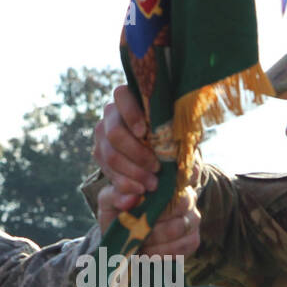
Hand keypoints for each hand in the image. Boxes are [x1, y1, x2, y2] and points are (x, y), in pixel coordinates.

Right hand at [94, 85, 200, 211]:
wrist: (163, 156)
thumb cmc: (174, 139)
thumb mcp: (183, 137)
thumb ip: (183, 141)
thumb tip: (187, 160)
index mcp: (130, 98)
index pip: (122, 96)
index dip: (131, 114)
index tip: (144, 132)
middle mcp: (111, 113)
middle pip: (115, 133)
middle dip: (137, 154)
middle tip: (156, 168)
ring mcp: (102, 134)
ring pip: (110, 156)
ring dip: (133, 172)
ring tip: (152, 184)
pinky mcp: (99, 154)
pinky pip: (108, 171)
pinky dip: (125, 184)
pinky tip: (141, 189)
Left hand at [97, 184, 200, 257]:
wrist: (121, 244)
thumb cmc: (118, 216)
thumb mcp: (109, 203)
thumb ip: (116, 195)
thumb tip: (132, 198)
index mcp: (167, 180)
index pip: (186, 172)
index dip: (179, 179)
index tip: (155, 192)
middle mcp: (185, 195)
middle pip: (182, 202)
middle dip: (156, 217)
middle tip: (136, 225)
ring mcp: (192, 217)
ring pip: (181, 226)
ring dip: (156, 237)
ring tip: (139, 241)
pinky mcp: (192, 239)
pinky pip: (183, 245)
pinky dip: (162, 251)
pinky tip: (148, 252)